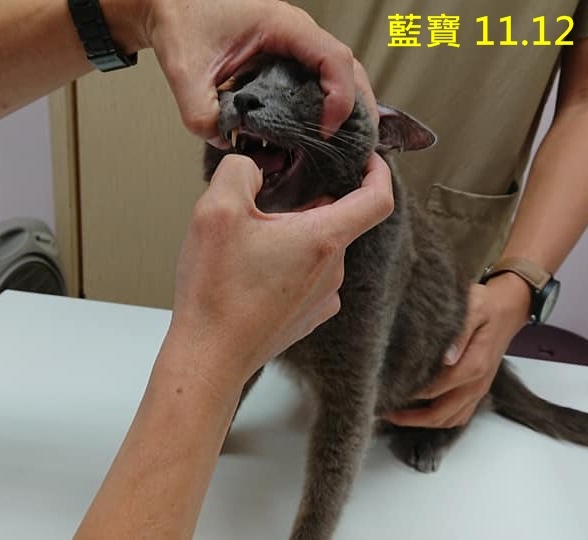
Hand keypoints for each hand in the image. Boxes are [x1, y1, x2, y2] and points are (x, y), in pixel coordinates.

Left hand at [134, 0, 375, 141]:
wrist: (172, 5)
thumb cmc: (183, 21)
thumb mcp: (186, 72)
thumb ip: (203, 114)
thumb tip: (228, 144)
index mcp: (282, 25)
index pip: (333, 59)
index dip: (340, 98)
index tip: (326, 131)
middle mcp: (297, 31)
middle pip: (348, 67)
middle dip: (359, 107)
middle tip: (358, 145)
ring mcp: (296, 43)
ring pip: (340, 72)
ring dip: (349, 105)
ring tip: (349, 140)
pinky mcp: (288, 56)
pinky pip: (322, 77)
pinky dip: (331, 102)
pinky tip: (326, 127)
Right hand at [170, 153, 391, 385]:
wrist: (210, 356)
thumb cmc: (217, 291)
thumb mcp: (217, 210)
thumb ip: (240, 171)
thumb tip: (253, 168)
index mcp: (324, 240)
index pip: (378, 198)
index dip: (378, 171)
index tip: (366, 158)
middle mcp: (334, 270)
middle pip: (336, 219)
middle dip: (306, 203)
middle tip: (265, 203)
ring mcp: (324, 297)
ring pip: (320, 247)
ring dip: (294, 235)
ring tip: (250, 243)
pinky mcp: (309, 315)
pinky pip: (310, 275)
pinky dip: (291, 263)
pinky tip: (255, 271)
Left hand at [383, 274, 529, 427]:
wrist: (507, 310)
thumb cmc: (485, 305)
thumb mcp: (472, 308)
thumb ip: (459, 333)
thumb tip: (444, 359)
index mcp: (473, 365)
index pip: (434, 389)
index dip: (408, 393)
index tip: (386, 390)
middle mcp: (476, 384)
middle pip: (439, 414)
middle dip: (409, 417)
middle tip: (383, 410)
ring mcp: (478, 391)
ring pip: (448, 420)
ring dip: (421, 422)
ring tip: (395, 414)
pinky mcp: (477, 392)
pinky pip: (458, 417)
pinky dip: (438, 420)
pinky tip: (418, 412)